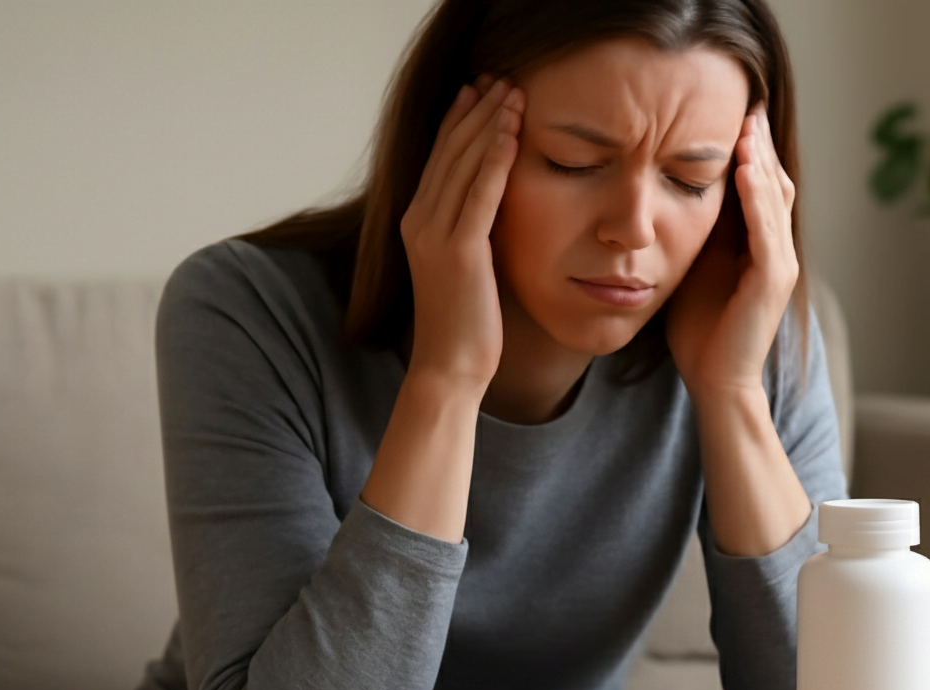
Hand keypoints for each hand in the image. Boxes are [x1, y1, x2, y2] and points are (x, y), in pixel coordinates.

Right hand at [400, 77, 524, 391]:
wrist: (450, 368)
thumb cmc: (465, 324)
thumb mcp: (465, 267)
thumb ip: (472, 230)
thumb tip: (497, 204)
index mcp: (417, 224)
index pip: (439, 160)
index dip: (460, 123)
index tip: (481, 93)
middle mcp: (418, 223)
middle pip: (448, 153)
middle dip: (476, 112)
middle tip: (500, 80)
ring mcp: (434, 236)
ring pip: (462, 165)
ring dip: (489, 125)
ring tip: (512, 93)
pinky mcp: (458, 252)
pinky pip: (479, 195)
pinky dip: (494, 160)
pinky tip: (511, 133)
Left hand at [666, 103, 798, 403]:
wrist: (714, 379)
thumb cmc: (700, 330)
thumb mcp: (691, 267)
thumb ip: (692, 233)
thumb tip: (665, 195)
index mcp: (754, 243)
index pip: (756, 185)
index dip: (747, 150)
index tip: (730, 114)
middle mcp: (773, 248)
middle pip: (772, 181)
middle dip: (759, 144)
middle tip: (746, 104)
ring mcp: (778, 263)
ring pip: (774, 198)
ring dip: (761, 160)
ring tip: (746, 126)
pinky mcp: (773, 280)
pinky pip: (767, 229)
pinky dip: (757, 197)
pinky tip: (745, 169)